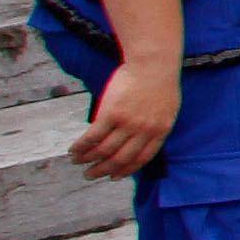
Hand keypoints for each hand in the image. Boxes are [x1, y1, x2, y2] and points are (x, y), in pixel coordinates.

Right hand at [72, 51, 181, 178]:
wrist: (153, 63)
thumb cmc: (160, 82)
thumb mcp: (166, 109)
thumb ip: (155, 127)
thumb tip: (139, 140)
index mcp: (160, 131)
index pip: (141, 159)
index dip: (125, 170)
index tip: (114, 176)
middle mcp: (144, 131)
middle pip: (120, 158)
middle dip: (103, 170)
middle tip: (90, 175)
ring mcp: (127, 123)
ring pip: (104, 150)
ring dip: (88, 159)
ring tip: (77, 162)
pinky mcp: (111, 114)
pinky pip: (93, 136)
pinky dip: (81, 146)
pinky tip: (73, 149)